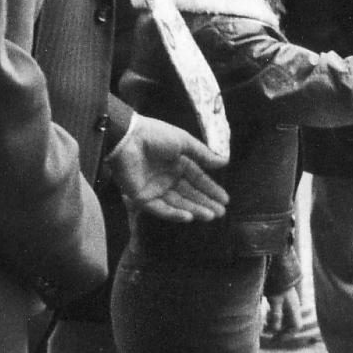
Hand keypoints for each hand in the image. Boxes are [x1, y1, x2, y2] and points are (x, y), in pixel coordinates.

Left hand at [108, 115, 229, 222]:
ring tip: (211, 216)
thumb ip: (203, 154)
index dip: (211, 189)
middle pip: (190, 194)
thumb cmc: (155, 135)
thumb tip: (224, 162)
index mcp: (177, 163)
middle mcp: (167, 177)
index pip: (198, 179)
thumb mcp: (184, 141)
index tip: (225, 200)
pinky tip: (189, 218)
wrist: (126, 138)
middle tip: (221, 213)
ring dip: (194, 210)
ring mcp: (154, 188)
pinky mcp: (140, 197)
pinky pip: (159, 208)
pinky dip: (174, 214)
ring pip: (177, 203)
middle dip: (206, 203)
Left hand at [265, 286, 310, 335]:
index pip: (295, 326)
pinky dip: (275, 318)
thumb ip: (276, 316)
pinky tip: (266, 317)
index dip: (287, 335)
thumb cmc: (277, 286)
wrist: (279, 271)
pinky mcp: (284, 300)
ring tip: (265, 327)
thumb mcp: (275, 301)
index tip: (275, 339)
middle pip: (291, 324)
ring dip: (277, 325)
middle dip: (282, 332)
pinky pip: (282, 314)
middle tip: (271, 338)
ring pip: (286, 319)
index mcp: (294, 309)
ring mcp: (289, 304)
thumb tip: (275, 330)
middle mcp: (293, 307)